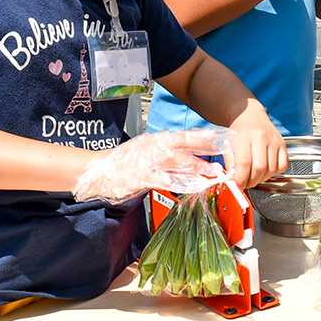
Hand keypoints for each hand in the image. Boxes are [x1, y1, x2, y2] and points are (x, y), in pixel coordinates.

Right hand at [72, 128, 234, 203]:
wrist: (100, 168)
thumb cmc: (129, 160)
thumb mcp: (152, 151)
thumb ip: (173, 155)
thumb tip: (196, 158)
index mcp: (159, 140)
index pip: (185, 136)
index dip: (203, 137)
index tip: (221, 136)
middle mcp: (155, 147)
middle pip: (182, 146)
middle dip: (202, 149)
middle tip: (220, 153)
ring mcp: (146, 161)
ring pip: (172, 162)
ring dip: (191, 166)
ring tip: (206, 171)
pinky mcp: (137, 175)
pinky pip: (153, 177)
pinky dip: (163, 179)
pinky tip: (173, 183)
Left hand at [224, 109, 287, 190]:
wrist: (250, 116)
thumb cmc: (237, 132)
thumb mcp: (228, 145)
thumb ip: (230, 164)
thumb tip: (233, 182)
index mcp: (244, 137)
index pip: (244, 163)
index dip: (241, 179)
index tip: (237, 186)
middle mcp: (261, 137)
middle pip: (259, 169)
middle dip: (251, 182)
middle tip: (245, 183)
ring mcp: (274, 140)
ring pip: (271, 170)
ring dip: (261, 179)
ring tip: (254, 176)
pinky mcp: (283, 144)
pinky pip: (282, 166)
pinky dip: (274, 172)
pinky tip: (265, 169)